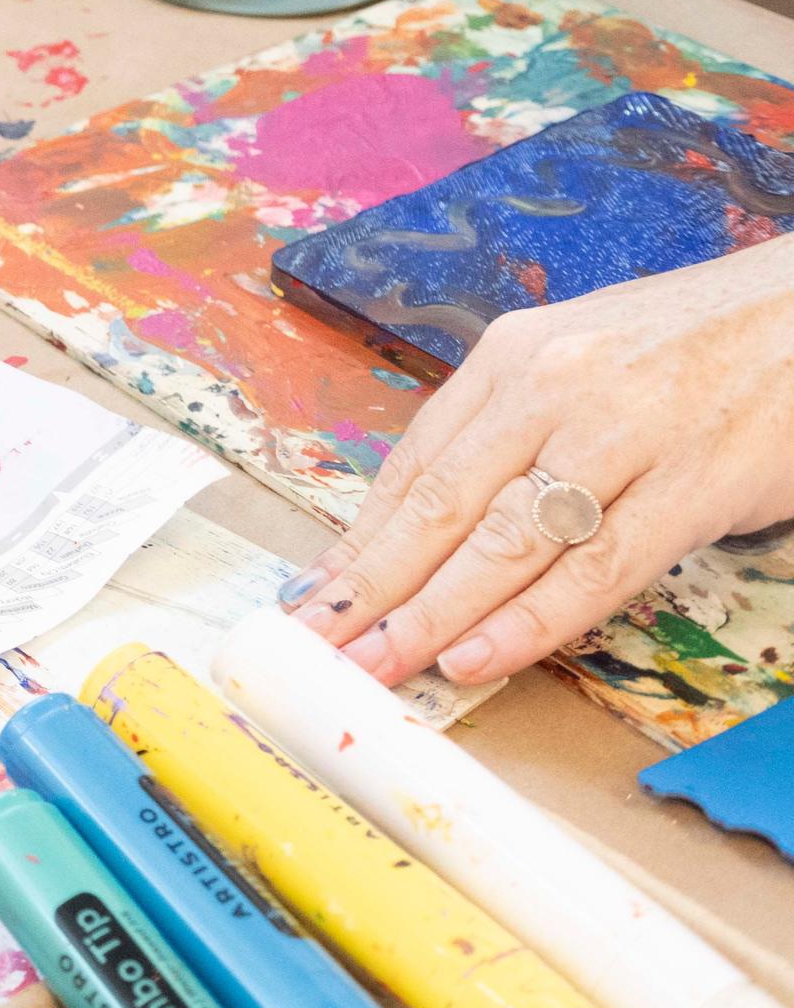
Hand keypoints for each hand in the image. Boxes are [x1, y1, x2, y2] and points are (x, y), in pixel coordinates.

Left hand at [280, 240, 793, 684]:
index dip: (360, 538)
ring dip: (434, 613)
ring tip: (379, 664)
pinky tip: (481, 654)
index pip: (416, 462)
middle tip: (318, 645)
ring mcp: (624, 433)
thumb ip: (512, 427)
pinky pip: (596, 565)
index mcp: (514, 354)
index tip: (312, 595)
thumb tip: (434, 518)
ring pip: (506, 540)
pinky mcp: (695, 482)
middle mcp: (554, 386)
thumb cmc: (693, 344)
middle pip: (442, 505)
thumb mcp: (582, 359)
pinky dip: (532, 619)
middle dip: (372, 586)